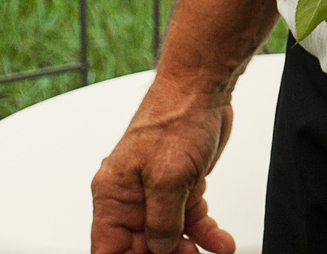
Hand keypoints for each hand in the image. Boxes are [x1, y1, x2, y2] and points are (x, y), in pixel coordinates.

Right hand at [90, 83, 237, 253]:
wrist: (204, 89)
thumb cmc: (175, 117)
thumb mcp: (167, 177)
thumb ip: (162, 220)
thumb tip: (161, 248)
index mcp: (112, 194)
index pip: (108, 247)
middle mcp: (131, 196)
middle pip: (140, 245)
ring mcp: (156, 191)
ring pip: (168, 235)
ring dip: (189, 249)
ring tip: (208, 253)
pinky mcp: (181, 185)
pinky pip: (189, 218)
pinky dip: (204, 232)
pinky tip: (219, 242)